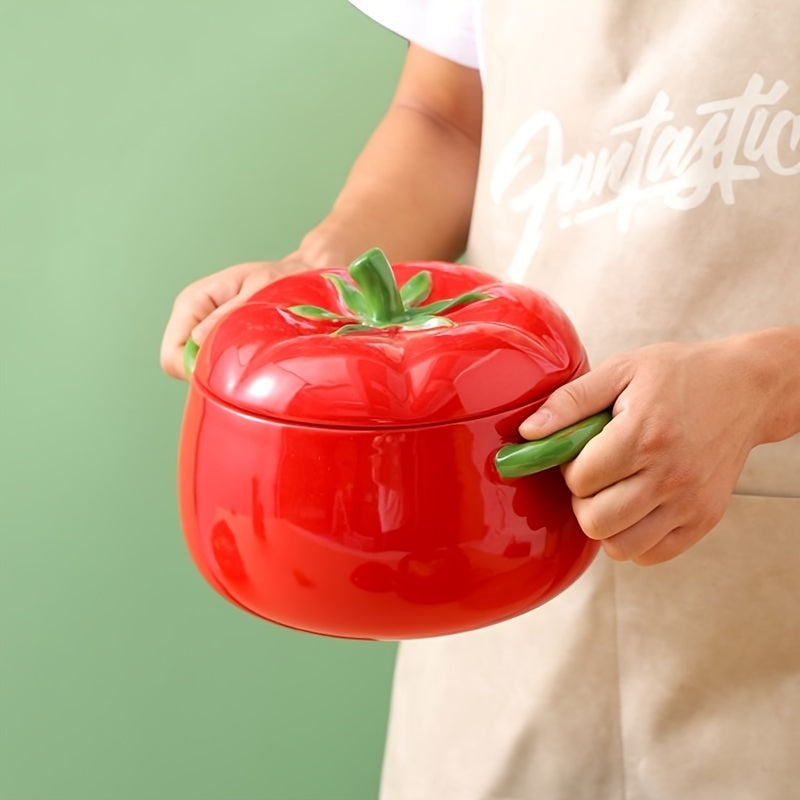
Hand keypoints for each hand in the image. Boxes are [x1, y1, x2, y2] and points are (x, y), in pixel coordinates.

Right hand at [160, 257, 311, 378]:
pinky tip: (253, 354)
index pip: (172, 355)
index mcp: (193, 301)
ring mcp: (204, 329)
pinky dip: (230, 367)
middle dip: (207, 371)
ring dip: (221, 369)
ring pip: (196, 368)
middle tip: (245, 361)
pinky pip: (213, 364)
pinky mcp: (219, 339)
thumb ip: (228, 313)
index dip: (194, 370)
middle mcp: (193, 317)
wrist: (301, 276)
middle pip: (180, 366)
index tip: (228, 369)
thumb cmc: (282, 279)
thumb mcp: (258, 290)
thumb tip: (199, 339)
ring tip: (253, 352)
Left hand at [518, 338, 768, 564]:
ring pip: (620, 546)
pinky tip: (636, 506)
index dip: (569, 466)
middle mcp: (670, 476)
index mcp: (644, 435)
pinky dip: (633, 538)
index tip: (582, 449)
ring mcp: (690, 502)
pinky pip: (651, 555)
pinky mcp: (704, 520)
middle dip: (582, 499)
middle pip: (595, 521)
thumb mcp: (621, 370)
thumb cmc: (680, 375)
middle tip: (595, 474)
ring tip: (614, 490)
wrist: (747, 388)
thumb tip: (528, 433)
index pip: (580, 480)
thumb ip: (570, 402)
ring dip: (605, 523)